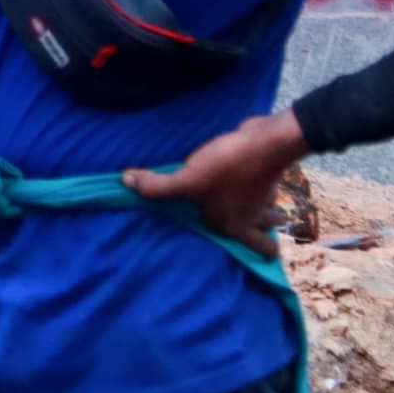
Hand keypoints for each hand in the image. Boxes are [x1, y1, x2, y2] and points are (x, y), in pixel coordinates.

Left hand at [124, 109, 303, 254]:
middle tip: (245, 238)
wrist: (266, 141)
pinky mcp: (266, 180)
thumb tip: (124, 181)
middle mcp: (251, 219)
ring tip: (245, 214)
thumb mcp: (187, 180)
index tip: (222, 248)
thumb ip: (156, 187)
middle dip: (260, 244)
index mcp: (232, 228)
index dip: (235, 251)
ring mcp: (263, 200)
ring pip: (268, 218)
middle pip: (263, 243)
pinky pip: (264, 195)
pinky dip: (260, 194)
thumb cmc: (226, 168)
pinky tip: (244, 187)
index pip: (240, 249)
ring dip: (264, 219)